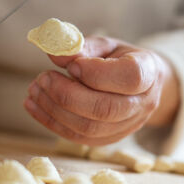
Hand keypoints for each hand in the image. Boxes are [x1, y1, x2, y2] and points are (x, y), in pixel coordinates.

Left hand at [24, 36, 179, 145]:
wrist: (138, 85)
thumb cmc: (120, 59)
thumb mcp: (105, 45)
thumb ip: (82, 47)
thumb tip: (54, 52)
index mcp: (148, 72)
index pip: (129, 77)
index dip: (96, 72)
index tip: (71, 64)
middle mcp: (143, 104)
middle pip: (105, 109)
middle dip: (67, 95)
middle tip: (42, 78)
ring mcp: (127, 126)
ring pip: (89, 128)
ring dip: (55, 110)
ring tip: (34, 90)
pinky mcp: (109, 139)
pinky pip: (79, 137)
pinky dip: (52, 122)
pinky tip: (34, 105)